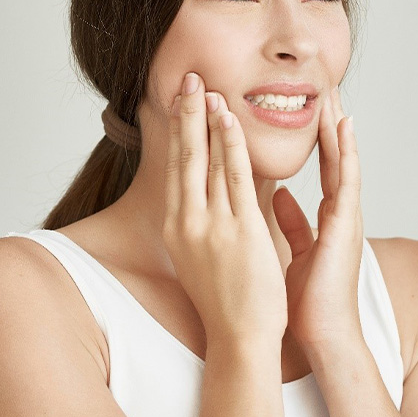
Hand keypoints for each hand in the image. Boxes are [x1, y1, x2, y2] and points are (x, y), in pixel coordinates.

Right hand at [163, 72, 287, 349]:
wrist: (239, 337)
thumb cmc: (224, 301)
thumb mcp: (200, 257)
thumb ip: (202, 224)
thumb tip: (207, 197)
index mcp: (178, 228)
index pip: (177, 170)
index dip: (178, 133)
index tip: (179, 105)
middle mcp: (187, 222)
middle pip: (185, 158)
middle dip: (185, 115)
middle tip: (186, 79)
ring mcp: (212, 225)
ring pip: (208, 161)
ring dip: (207, 120)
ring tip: (206, 87)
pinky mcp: (240, 230)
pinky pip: (235, 177)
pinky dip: (231, 144)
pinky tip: (227, 118)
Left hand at [272, 86, 363, 356]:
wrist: (324, 335)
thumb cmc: (307, 299)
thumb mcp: (295, 251)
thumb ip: (291, 222)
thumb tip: (277, 196)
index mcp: (324, 218)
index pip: (318, 167)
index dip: (314, 138)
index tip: (305, 108)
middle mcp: (338, 212)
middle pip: (332, 157)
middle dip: (326, 123)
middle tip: (322, 87)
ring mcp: (346, 217)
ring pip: (341, 161)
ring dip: (336, 127)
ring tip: (332, 93)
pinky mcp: (346, 227)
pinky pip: (345, 181)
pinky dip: (345, 152)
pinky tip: (344, 127)